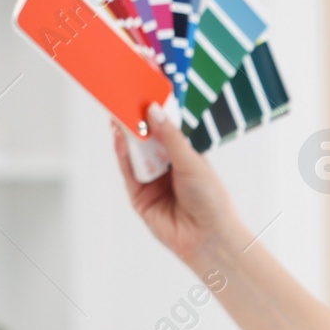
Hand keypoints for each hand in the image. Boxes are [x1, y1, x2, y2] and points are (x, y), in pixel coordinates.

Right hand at [111, 103, 245, 266]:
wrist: (208, 237)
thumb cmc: (211, 200)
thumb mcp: (192, 161)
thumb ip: (170, 137)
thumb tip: (153, 111)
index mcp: (185, 157)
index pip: (165, 130)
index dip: (154, 113)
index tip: (143, 93)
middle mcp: (167, 168)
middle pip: (146, 140)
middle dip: (135, 121)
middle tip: (124, 98)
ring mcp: (152, 182)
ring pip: (134, 154)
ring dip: (127, 135)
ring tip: (119, 113)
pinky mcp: (139, 197)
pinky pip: (128, 172)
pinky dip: (122, 154)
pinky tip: (120, 137)